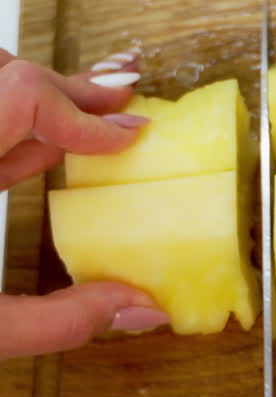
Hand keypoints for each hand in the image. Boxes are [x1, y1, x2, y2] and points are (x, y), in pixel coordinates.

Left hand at [0, 49, 168, 357]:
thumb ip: (59, 322)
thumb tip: (140, 308)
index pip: (19, 96)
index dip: (81, 113)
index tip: (130, 135)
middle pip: (6, 75)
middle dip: (73, 85)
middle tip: (129, 97)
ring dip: (50, 92)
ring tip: (104, 102)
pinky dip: (28, 121)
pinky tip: (62, 141)